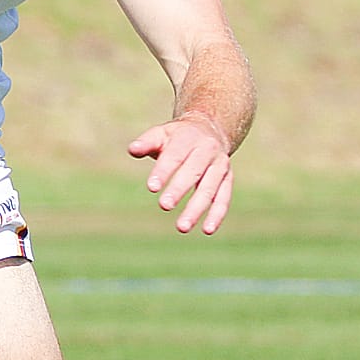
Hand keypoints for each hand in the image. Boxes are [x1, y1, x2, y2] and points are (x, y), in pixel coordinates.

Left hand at [127, 113, 233, 234]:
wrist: (210, 129)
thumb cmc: (177, 137)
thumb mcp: (161, 133)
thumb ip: (146, 142)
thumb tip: (132, 150)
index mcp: (188, 138)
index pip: (175, 156)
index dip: (164, 171)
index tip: (152, 187)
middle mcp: (207, 150)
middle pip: (193, 172)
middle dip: (179, 189)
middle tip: (164, 206)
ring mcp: (220, 165)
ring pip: (209, 188)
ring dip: (196, 208)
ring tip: (181, 227)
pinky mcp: (227, 179)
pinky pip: (223, 198)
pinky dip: (217, 214)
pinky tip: (207, 230)